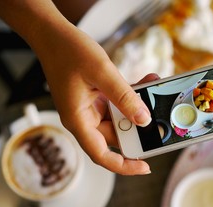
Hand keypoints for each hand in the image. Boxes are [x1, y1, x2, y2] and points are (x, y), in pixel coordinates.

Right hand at [40, 28, 157, 174]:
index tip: (145, 167)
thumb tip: (144, 120)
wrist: (52, 33)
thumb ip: (125, 97)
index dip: (124, 166)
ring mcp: (90, 109)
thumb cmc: (67, 51)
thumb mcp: (101, 73)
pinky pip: (119, 105)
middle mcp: (84, 119)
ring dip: (138, 108)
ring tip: (154, 91)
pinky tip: (146, 83)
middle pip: (116, 137)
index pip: (101, 155)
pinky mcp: (96, 99)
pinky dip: (132, 97)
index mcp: (79, 121)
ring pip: (121, 119)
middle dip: (139, 130)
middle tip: (159, 123)